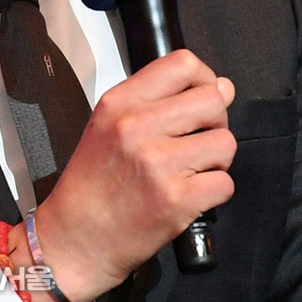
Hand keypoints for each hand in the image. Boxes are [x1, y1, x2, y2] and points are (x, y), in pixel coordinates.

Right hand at [33, 49, 236, 301]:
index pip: (182, 64)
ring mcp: (157, 163)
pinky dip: (214, 191)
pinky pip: (225, 183)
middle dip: (216, 120)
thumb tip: (222, 86)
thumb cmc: (94, 180)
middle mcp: (137, 126)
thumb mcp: (109, 124)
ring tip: (193, 168)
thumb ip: (159, 101)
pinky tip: (191, 194)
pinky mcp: (176, 200)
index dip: (205, 77)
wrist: (77, 237)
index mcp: (120, 102)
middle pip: (212, 100)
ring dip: (217, 158)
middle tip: (199, 138)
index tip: (203, 94)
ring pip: (225, 142)